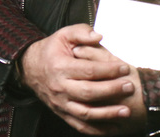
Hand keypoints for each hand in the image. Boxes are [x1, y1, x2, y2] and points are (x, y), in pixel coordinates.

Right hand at [19, 24, 145, 134]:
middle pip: (89, 92)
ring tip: (125, 111)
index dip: (108, 70)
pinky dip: (98, 130)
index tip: (123, 68)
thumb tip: (99, 36)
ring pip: (86, 113)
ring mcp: (61, 103)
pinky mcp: (62, 113)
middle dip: (112, 91)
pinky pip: (80, 126)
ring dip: (108, 114)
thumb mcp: (64, 34)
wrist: (30, 67)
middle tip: (129, 87)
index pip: (88, 70)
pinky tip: (113, 126)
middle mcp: (60, 87)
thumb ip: (82, 32)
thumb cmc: (51, 50)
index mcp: (60, 66)